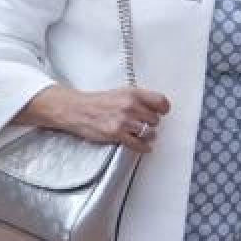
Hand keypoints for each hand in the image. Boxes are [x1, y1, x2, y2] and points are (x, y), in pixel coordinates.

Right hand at [21, 85, 170, 152]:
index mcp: (133, 93)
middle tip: (146, 124)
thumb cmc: (98, 102)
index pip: (161, 101)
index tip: (162, 112)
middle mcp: (130, 106)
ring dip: (148, 135)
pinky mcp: (116, 134)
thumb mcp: (121, 93)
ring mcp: (123, 120)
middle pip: (156, 119)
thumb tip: (155, 108)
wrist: (77, 110)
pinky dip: (143, 147)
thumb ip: (138, 99)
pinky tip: (144, 146)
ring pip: (149, 132)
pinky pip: (138, 144)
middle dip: (152, 123)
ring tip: (144, 134)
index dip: (163, 109)